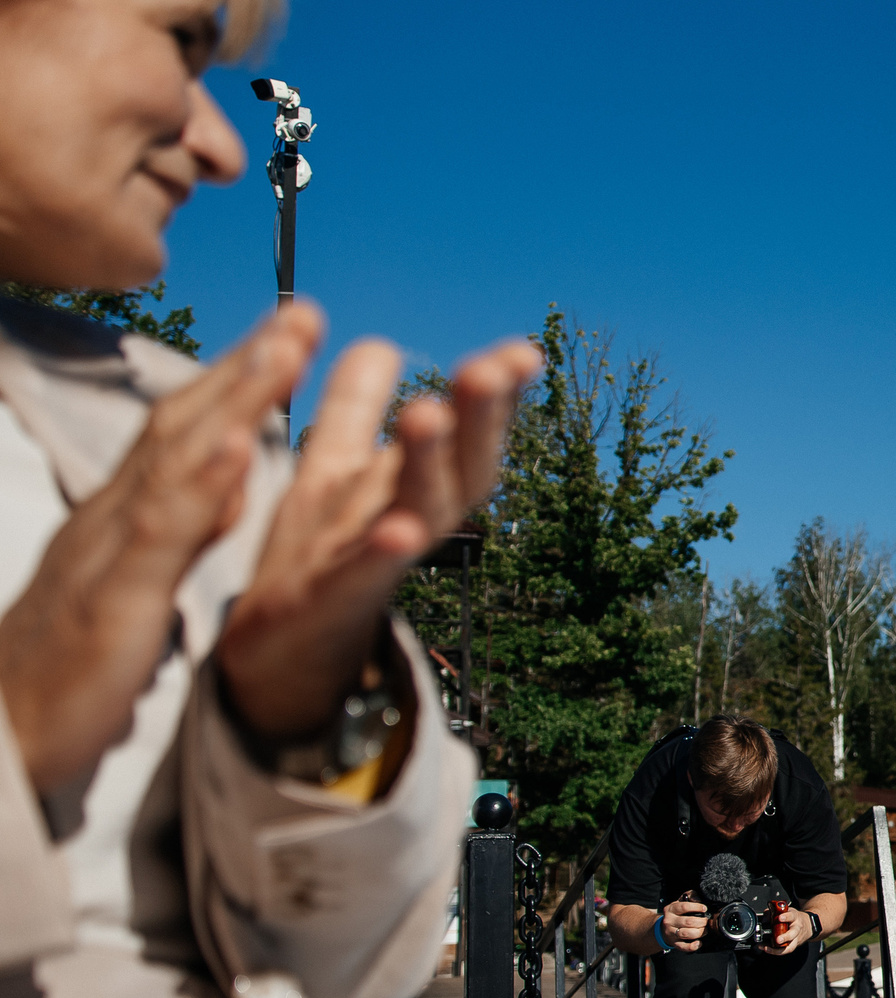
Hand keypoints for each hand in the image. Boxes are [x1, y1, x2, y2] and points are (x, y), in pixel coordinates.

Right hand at [0, 307, 321, 792]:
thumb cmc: (67, 667)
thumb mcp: (137, 586)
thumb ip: (179, 530)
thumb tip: (229, 483)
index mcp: (123, 519)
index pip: (183, 432)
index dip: (236, 380)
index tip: (288, 332)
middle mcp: (111, 518)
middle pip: (181, 424)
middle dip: (245, 365)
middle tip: (303, 310)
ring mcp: (108, 553)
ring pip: (173, 459)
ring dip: (233, 399)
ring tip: (286, 349)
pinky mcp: (112, 600)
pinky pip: (159, 535)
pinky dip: (200, 486)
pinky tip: (237, 448)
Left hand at [216, 329, 542, 739]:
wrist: (272, 653)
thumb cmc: (315, 558)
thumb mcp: (334, 469)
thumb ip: (355, 407)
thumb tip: (383, 343)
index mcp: (408, 486)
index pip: (464, 437)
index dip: (493, 398)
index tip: (522, 352)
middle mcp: (406, 521)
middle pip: (458, 471)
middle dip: (477, 421)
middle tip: (487, 368)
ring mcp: (373, 561)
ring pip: (417, 513)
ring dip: (428, 465)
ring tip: (429, 412)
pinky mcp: (328, 598)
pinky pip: (363, 576)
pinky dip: (384, 555)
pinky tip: (399, 532)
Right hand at [660, 898, 708, 952]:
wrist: (662, 929)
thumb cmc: (675, 915)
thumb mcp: (679, 903)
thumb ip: (689, 896)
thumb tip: (698, 899)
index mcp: (671, 909)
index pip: (684, 907)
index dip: (696, 907)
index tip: (704, 908)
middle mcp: (669, 921)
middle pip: (688, 921)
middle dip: (701, 922)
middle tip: (705, 921)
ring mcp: (671, 933)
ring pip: (686, 934)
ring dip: (699, 932)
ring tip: (704, 930)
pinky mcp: (674, 943)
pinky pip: (683, 947)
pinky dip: (693, 946)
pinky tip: (699, 942)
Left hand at [760, 904, 813, 955]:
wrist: (808, 925)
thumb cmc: (795, 918)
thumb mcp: (787, 911)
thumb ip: (774, 912)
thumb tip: (765, 919)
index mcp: (795, 917)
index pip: (792, 916)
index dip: (786, 917)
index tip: (780, 918)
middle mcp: (797, 928)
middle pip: (793, 933)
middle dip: (785, 937)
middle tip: (778, 940)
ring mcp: (796, 938)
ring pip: (790, 946)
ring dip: (778, 949)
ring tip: (768, 948)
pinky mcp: (794, 945)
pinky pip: (785, 950)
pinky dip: (775, 951)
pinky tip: (767, 949)